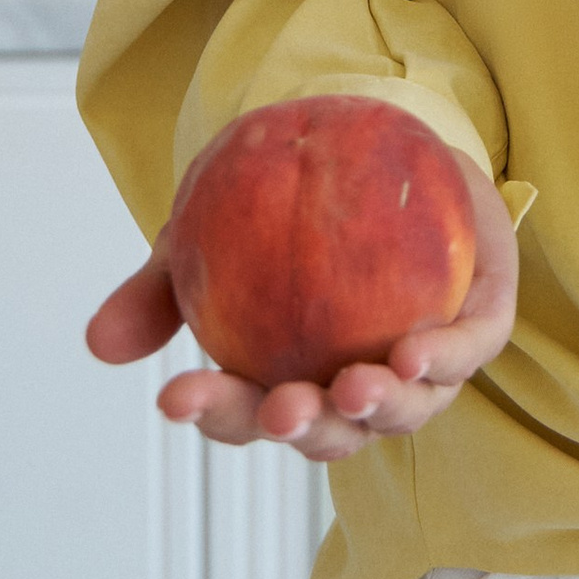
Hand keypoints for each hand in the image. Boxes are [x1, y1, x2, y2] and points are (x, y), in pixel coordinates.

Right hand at [84, 146, 520, 463]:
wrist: (385, 145)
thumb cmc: (294, 210)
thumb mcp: (212, 236)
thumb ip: (162, 288)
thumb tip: (99, 342)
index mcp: (294, 380)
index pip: (248, 415)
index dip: (216, 415)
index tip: (174, 395)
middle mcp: (359, 389)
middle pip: (327, 432)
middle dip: (300, 428)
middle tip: (276, 408)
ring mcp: (422, 366)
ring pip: (403, 410)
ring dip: (376, 407)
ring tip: (351, 388)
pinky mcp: (478, 324)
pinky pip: (466, 351)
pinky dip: (442, 360)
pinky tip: (412, 354)